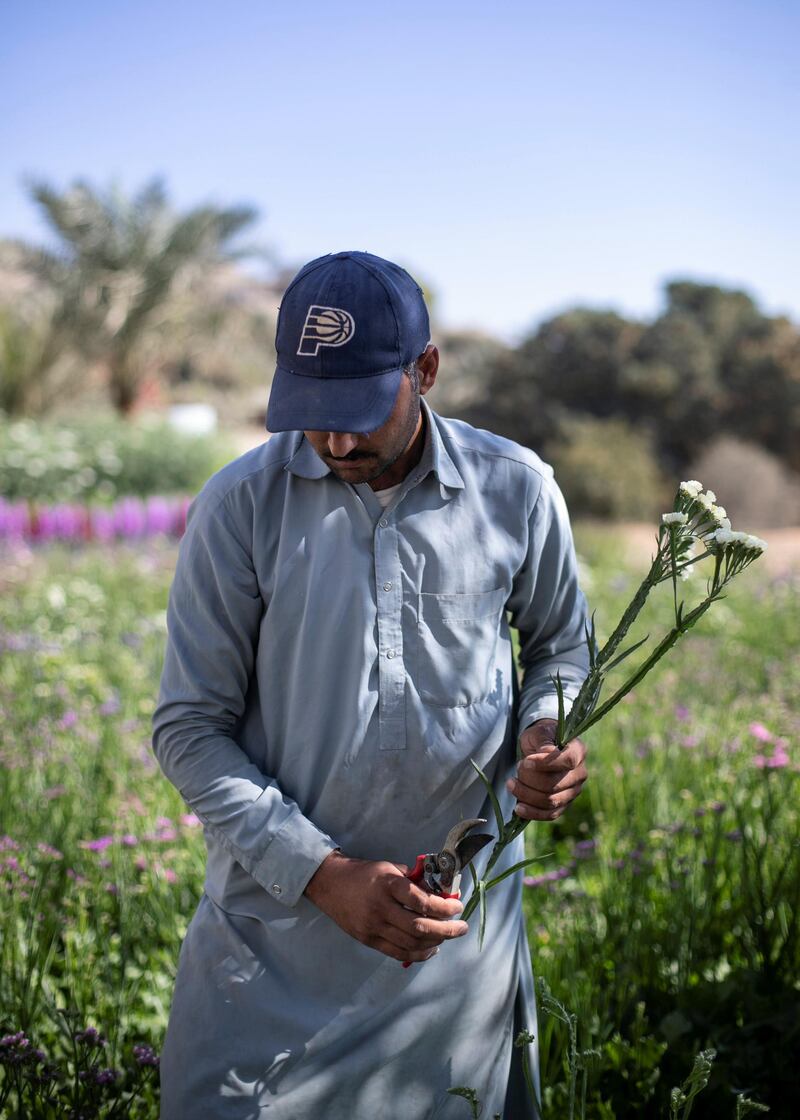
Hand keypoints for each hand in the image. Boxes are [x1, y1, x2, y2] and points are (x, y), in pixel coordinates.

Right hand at [304, 851, 467, 962]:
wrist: (330, 884)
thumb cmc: (364, 873)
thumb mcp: (389, 868)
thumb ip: (414, 880)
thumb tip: (441, 893)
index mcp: (388, 885)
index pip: (422, 901)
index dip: (444, 907)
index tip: (457, 907)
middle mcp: (380, 908)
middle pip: (420, 927)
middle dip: (446, 930)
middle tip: (461, 927)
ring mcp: (373, 927)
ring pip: (411, 944)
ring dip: (435, 943)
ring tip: (448, 936)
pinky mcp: (368, 940)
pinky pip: (398, 952)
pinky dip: (418, 954)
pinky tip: (431, 948)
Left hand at [507, 718, 587, 820]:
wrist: (540, 750)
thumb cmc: (540, 738)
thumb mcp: (539, 732)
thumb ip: (543, 740)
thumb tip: (546, 752)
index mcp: (578, 751)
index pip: (567, 760)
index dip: (545, 763)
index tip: (526, 761)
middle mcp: (580, 773)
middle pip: (555, 784)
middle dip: (529, 779)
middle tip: (517, 767)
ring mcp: (573, 791)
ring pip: (551, 801)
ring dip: (526, 795)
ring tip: (511, 784)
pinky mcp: (564, 804)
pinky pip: (550, 814)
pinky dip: (532, 813)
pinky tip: (518, 807)